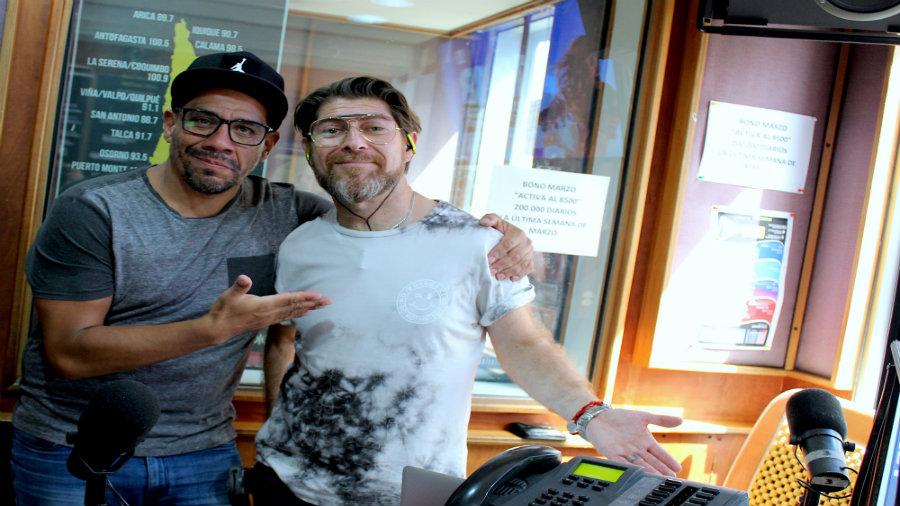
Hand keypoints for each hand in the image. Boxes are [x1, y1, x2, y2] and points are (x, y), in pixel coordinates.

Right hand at [205, 275, 330, 340]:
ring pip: (293, 312)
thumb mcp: (228, 296)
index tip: (318, 295)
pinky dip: (298, 313)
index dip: (304, 297)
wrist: (217, 329)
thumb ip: (238, 287)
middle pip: (295, 307)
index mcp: (264, 306)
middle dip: (312, 303)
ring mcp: (268, 319)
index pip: (288, 300)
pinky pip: (286, 316)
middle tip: (329, 301)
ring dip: (308, 308)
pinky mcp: (266, 322)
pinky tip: (305, 312)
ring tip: (322, 306)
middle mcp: (269, 314)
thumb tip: (244, 278)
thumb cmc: (223, 311)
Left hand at [479, 213, 533, 280]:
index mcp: (518, 233)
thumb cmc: (501, 229)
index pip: (508, 244)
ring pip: (521, 264)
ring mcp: (530, 252)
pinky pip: (528, 268)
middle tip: (491, 271)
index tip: (488, 259)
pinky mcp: (531, 260)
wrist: (511, 236)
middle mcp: (526, 242)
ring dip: (510, 271)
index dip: (498, 252)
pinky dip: (521, 275)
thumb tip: (484, 222)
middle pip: (514, 256)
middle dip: (502, 265)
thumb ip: (490, 218)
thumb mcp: (496, 222)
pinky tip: (512, 279)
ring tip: (498, 277)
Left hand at [582, 408, 682, 475]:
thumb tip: (681, 421)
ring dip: (647, 471)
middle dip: (660, 470)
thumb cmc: (622, 418)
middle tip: (670, 478)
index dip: (668, 460)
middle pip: (651, 462)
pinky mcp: (612, 453)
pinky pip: (621, 461)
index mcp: (646, 442)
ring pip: (639, 464)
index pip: (660, 453)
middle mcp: (637, 450)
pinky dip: (627, 466)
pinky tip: (635, 472)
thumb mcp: (644, 417)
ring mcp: (625, 453)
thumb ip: (661, 420)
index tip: (677, 468)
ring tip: (657, 477)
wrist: (600, 417)